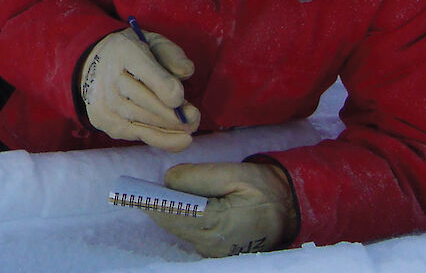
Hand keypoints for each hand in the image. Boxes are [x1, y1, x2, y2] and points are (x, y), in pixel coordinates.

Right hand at [77, 29, 199, 150]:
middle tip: (194, 118)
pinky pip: (138, 134)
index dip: (166, 88)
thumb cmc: (133, 54)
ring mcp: (104, 102)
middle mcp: (109, 78)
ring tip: (190, 128)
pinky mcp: (103, 121)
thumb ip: (172, 54)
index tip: (180, 99)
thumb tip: (186, 72)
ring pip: (144, 121)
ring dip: (172, 128)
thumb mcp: (154, 43)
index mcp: (124, 51)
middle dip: (175, 115)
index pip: (147, 72)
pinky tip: (180, 140)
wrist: (95, 62)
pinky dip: (163, 140)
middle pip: (147, 102)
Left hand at [149, 162, 299, 256]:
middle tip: (143, 189)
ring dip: (171, 213)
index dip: (151, 202)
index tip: (133, 193)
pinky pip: (191, 235)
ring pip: (180, 230)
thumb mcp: (234, 173)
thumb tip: (169, 181)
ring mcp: (214, 251)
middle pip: (172, 223)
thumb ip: (198, 176)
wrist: (292, 210)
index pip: (172, 214)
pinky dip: (184, 220)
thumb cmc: (265, 189)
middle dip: (159, 206)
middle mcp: (212, 243)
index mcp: (216, 223)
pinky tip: (181, 207)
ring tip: (160, 195)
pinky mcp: (216, 252)